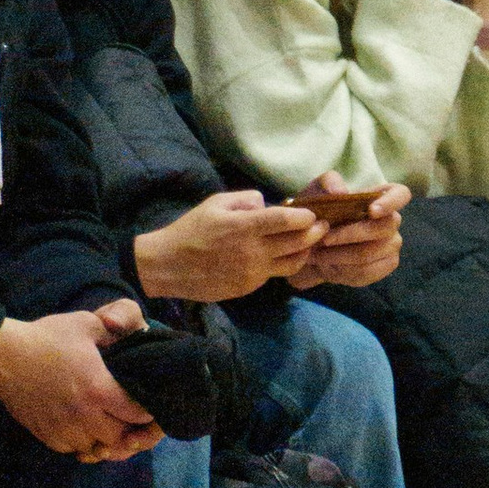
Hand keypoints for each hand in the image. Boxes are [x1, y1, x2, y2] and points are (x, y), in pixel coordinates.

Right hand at [0, 303, 162, 460]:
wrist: (4, 358)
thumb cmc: (48, 338)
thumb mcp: (88, 324)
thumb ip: (116, 331)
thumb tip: (136, 335)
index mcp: (98, 388)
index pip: (135, 413)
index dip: (147, 411)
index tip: (150, 405)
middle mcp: (82, 415)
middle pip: (118, 438)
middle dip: (130, 430)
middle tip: (133, 420)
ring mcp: (62, 429)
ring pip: (95, 449)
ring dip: (106, 440)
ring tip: (110, 426)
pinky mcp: (45, 435)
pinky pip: (71, 450)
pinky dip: (82, 444)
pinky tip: (85, 430)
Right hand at [134, 187, 321, 301]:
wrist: (166, 267)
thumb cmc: (190, 230)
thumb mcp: (216, 203)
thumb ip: (247, 200)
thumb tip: (268, 204)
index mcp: (245, 227)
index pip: (287, 221)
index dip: (306, 217)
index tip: (313, 213)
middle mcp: (252, 252)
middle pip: (298, 243)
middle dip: (315, 233)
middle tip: (322, 226)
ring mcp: (251, 273)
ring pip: (292, 264)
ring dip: (305, 252)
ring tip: (308, 243)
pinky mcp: (247, 288)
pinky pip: (273, 274)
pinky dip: (283, 264)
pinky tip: (282, 255)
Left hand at [287, 174, 407, 288]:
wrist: (313, 246)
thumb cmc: (321, 213)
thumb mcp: (317, 191)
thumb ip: (328, 182)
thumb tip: (340, 191)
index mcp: (382, 196)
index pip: (400, 194)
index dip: (391, 202)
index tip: (371, 211)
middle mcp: (392, 220)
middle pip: (384, 228)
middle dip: (351, 234)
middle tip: (325, 239)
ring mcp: (392, 244)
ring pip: (371, 253)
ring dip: (340, 255)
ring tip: (317, 254)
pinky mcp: (385, 265)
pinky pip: (367, 271)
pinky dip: (344, 270)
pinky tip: (328, 265)